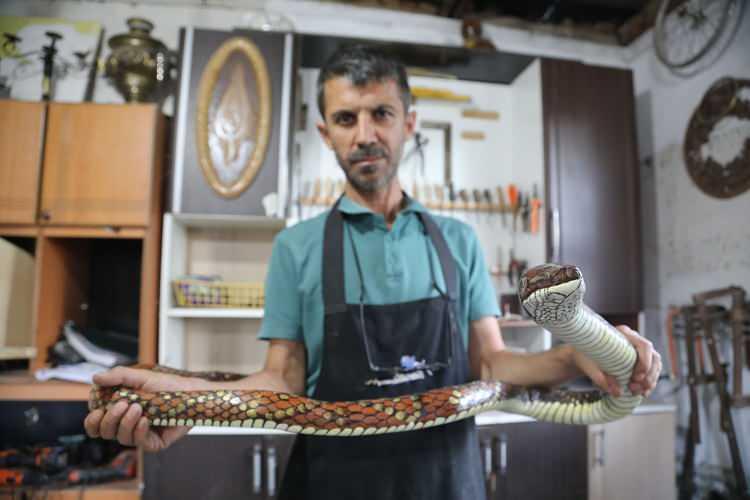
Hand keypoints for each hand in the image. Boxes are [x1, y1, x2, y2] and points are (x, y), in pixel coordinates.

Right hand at [84, 366, 203, 451]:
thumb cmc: (167, 385)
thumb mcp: (141, 377)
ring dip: (125, 423)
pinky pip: (140, 443)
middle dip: (109, 420)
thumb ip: (119, 376)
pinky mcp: (154, 442)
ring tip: (137, 408)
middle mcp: (128, 424)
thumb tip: (95, 378)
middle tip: (122, 404)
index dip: (93, 420)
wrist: (192, 393)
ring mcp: (141, 434)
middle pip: (105, 432)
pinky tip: (145, 420)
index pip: (97, 423)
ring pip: (121, 438)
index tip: (98, 410)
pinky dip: (139, 431)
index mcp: (120, 411)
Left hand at [567, 325, 660, 397]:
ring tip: (637, 392)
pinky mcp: (639, 360)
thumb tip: (617, 393)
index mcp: (623, 333)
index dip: (645, 363)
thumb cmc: (584, 355)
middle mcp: (633, 340)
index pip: (644, 346)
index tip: (636, 378)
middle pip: (654, 357)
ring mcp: (638, 350)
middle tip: (635, 388)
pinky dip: (648, 384)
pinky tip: (641, 393)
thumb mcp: (589, 365)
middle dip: (649, 376)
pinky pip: (651, 372)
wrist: (582, 355)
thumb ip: (601, 378)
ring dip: (650, 381)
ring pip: (655, 365)